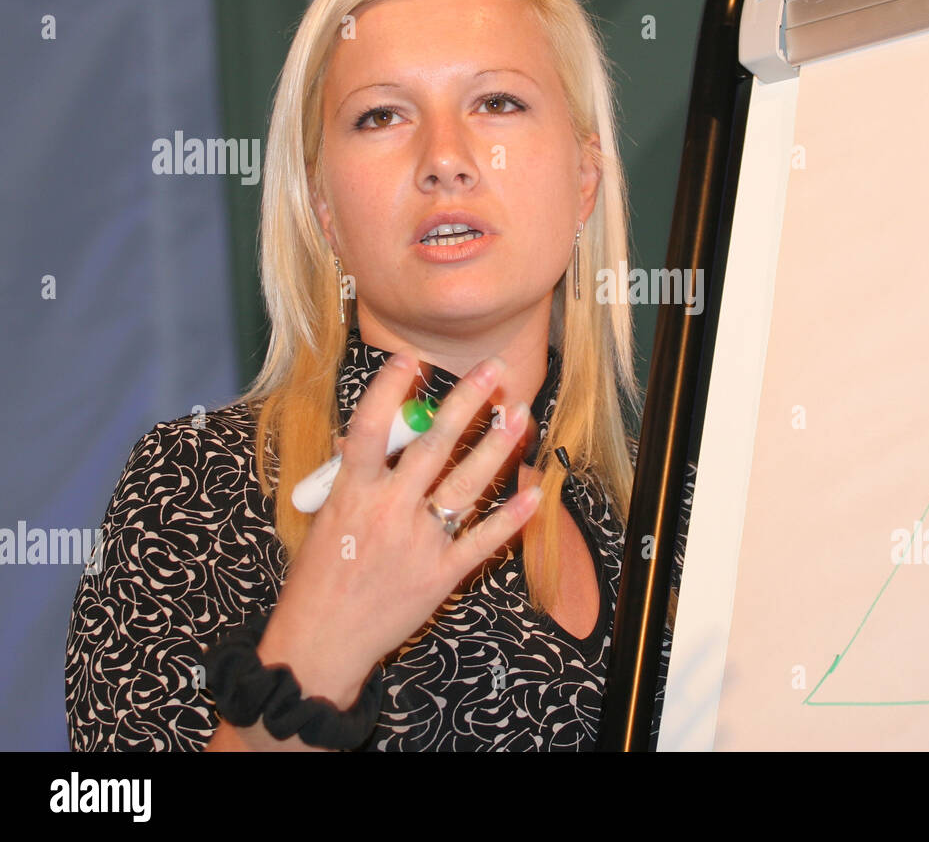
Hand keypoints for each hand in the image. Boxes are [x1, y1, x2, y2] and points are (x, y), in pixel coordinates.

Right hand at [257, 348, 540, 708]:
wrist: (320, 643)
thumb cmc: (320, 578)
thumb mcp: (327, 518)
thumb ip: (352, 477)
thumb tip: (370, 438)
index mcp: (351, 494)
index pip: (369, 429)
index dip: (390, 391)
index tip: (412, 360)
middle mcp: (387, 511)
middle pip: (432, 446)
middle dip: (467, 404)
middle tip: (494, 371)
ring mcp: (418, 543)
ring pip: (466, 484)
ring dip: (496, 447)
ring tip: (518, 416)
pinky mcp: (441, 575)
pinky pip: (482, 540)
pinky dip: (510, 518)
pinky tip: (532, 492)